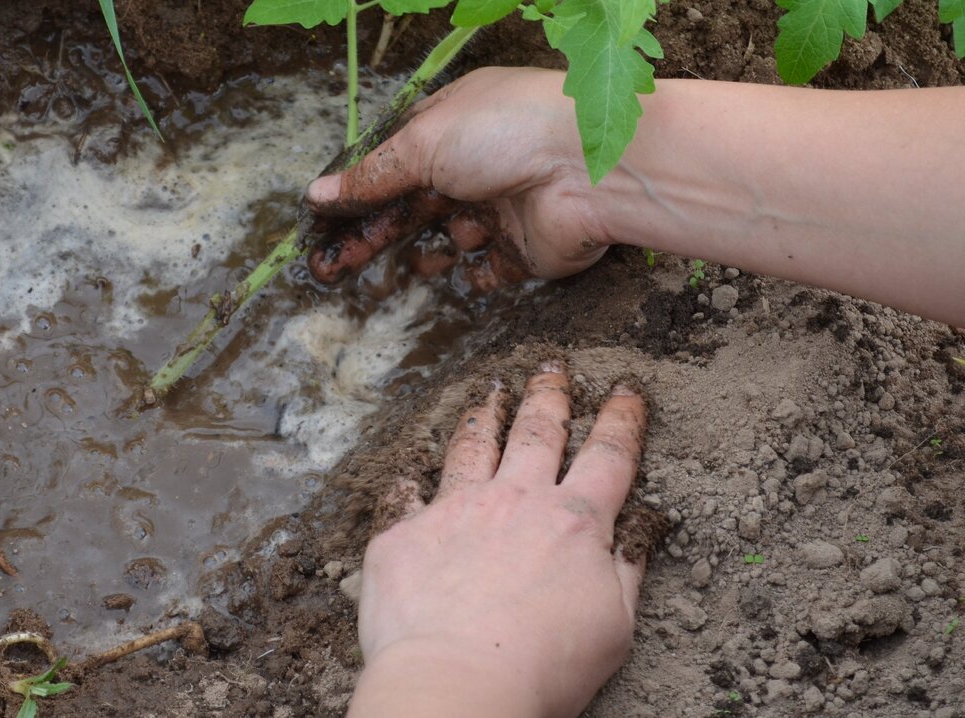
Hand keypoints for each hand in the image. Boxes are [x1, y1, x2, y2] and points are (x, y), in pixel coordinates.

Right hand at [305, 67, 610, 288]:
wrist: (590, 167)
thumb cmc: (505, 131)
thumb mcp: (423, 142)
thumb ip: (371, 174)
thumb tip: (316, 194)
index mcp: (450, 125)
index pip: (390, 163)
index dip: (355, 192)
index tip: (320, 223)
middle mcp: (474, 164)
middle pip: (409, 206)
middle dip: (371, 235)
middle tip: (330, 268)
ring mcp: (499, 208)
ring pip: (445, 239)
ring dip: (424, 252)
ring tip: (413, 261)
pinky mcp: (524, 248)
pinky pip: (487, 270)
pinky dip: (473, 274)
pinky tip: (463, 269)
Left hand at [349, 362, 648, 717]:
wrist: (458, 683)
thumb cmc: (544, 668)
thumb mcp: (615, 626)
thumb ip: (628, 568)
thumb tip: (644, 526)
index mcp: (573, 522)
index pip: (609, 456)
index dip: (622, 420)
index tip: (627, 392)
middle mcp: (515, 500)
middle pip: (538, 431)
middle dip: (550, 394)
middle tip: (552, 366)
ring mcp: (456, 509)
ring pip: (474, 445)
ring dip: (486, 414)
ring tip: (490, 392)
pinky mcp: (405, 531)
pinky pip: (407, 490)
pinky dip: (411, 476)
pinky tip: (409, 465)